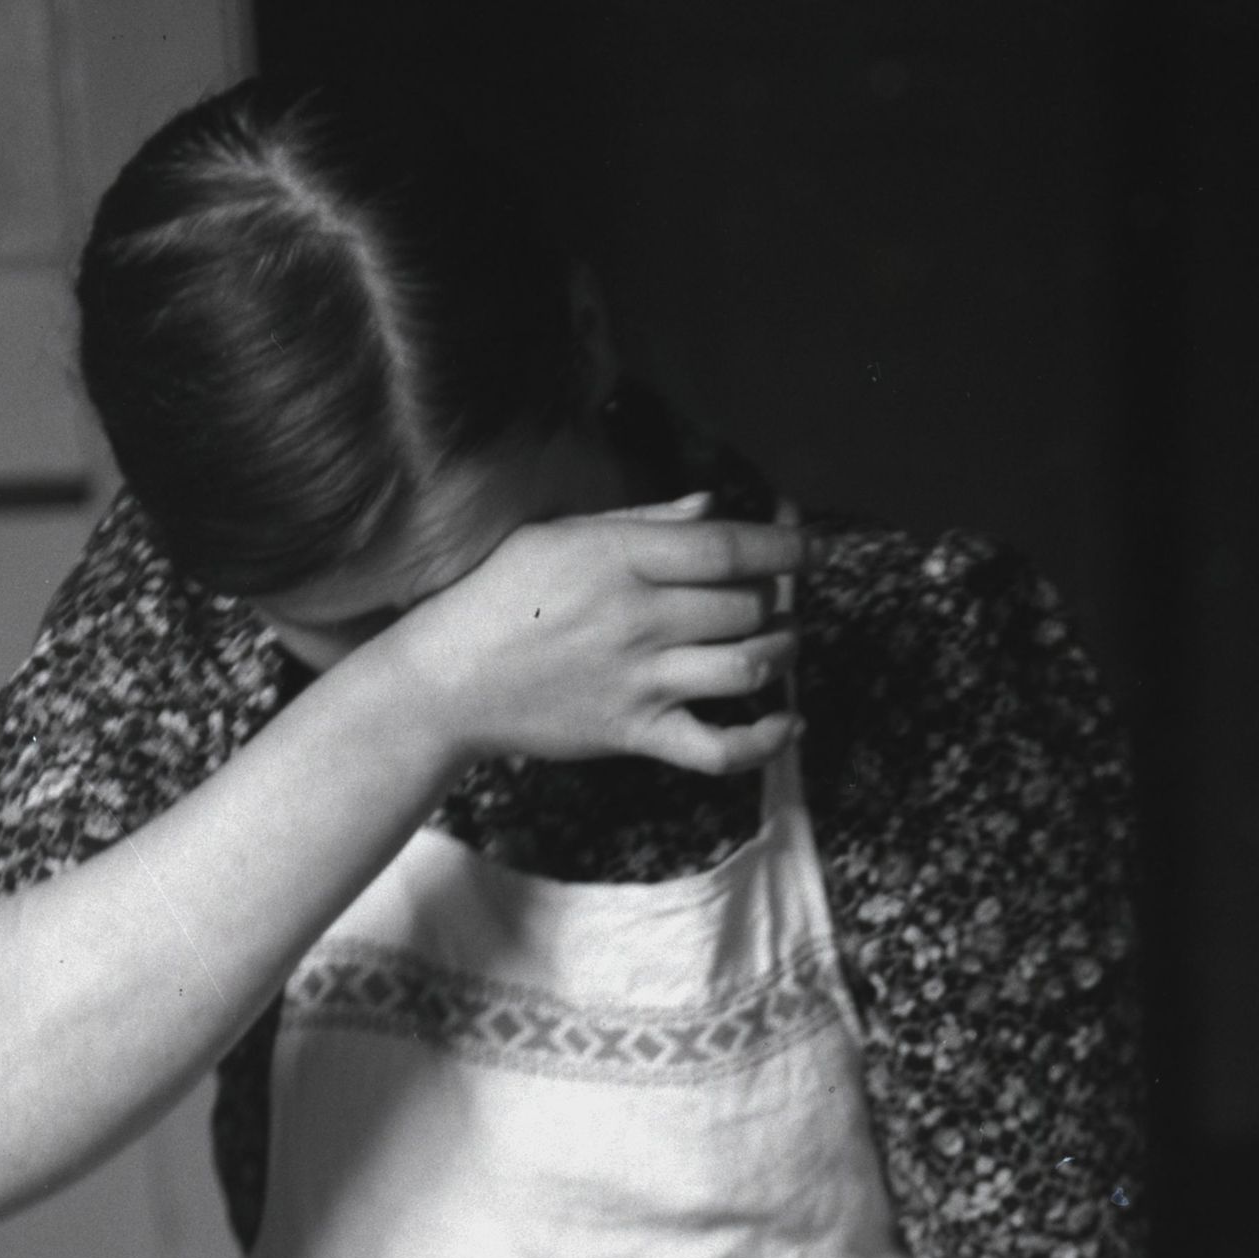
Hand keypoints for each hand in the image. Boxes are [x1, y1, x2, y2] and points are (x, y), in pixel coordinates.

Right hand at [389, 496, 801, 779]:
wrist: (450, 680)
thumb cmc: (501, 596)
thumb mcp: (561, 536)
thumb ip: (643, 521)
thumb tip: (712, 509)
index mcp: (619, 557)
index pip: (725, 548)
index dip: (781, 546)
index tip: (808, 548)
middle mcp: (639, 616)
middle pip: (746, 605)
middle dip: (777, 600)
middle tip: (778, 599)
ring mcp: (642, 678)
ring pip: (747, 666)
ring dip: (782, 654)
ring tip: (784, 644)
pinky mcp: (638, 732)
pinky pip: (722, 748)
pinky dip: (767, 741)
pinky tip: (789, 723)